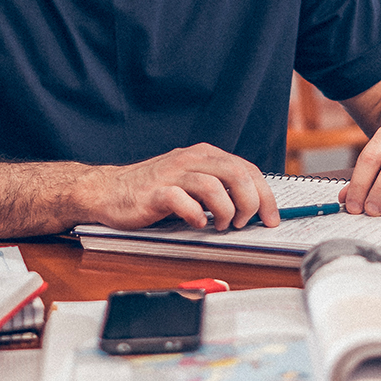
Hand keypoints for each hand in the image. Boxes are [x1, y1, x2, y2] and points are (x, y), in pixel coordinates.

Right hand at [78, 143, 279, 230]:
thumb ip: (218, 187)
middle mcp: (191, 159)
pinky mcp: (155, 192)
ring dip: (225, 211)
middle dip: (250, 202)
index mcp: (204, 155)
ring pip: (213, 185)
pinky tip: (196, 223)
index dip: (265, 195)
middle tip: (246, 223)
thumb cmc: (152, 189)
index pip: (247, 169)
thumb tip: (252, 208)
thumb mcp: (191, 181)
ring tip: (221, 225)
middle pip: (236, 173)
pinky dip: (195, 215)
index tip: (271, 218)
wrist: (108, 191)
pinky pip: (182, 200)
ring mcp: (172, 174)